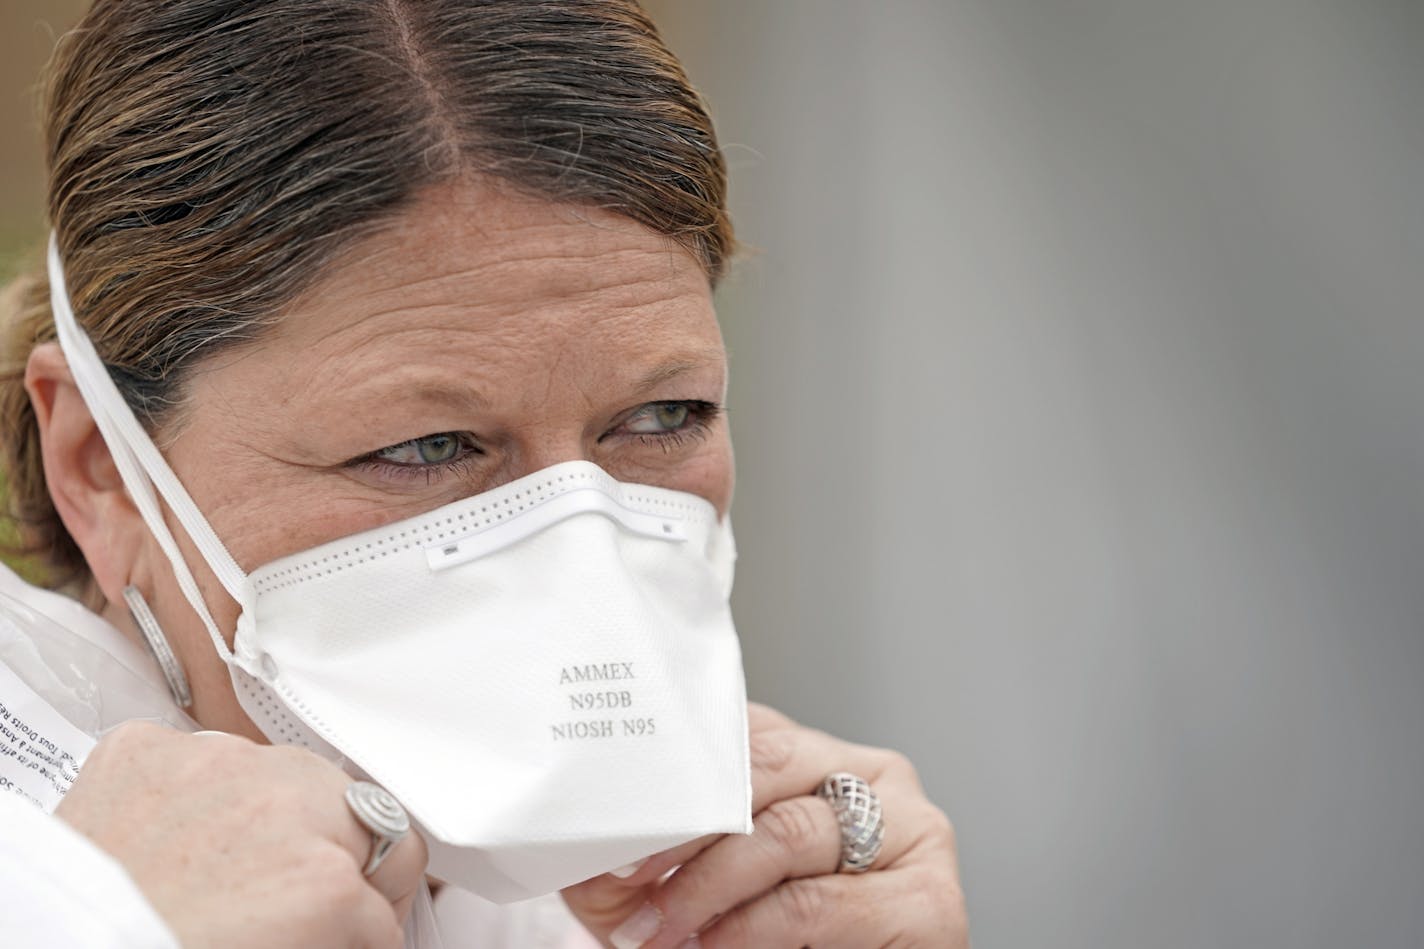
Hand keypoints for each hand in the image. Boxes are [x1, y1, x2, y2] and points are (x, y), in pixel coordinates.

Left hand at [55, 722, 427, 948]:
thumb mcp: (293, 944)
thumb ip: (346, 918)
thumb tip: (362, 912)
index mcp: (323, 882)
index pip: (399, 870)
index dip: (377, 906)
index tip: (358, 920)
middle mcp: (283, 805)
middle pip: (360, 808)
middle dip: (340, 850)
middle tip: (299, 896)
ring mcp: (215, 766)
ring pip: (288, 772)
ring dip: (276, 813)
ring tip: (229, 864)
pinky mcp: (147, 749)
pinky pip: (202, 757)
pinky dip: (197, 791)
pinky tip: (175, 837)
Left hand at [562, 703, 967, 947]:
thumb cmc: (758, 942)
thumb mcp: (691, 891)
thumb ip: (647, 861)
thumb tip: (587, 848)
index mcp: (811, 754)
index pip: (739, 729)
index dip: (671, 770)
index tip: (611, 817)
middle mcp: (866, 772)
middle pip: (763, 769)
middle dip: (685, 828)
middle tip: (627, 878)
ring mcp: (909, 828)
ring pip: (790, 831)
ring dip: (708, 887)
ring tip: (661, 928)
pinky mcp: (928, 900)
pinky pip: (823, 901)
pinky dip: (756, 928)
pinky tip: (715, 945)